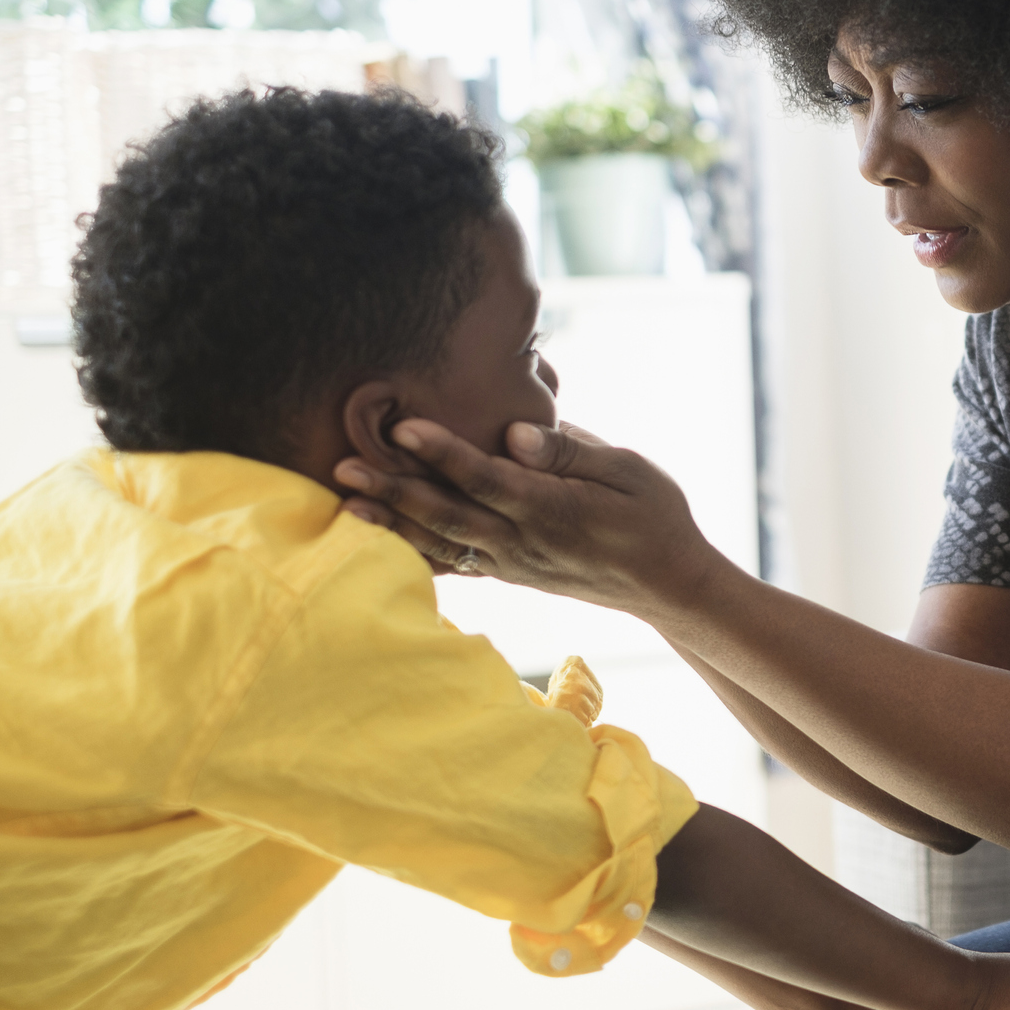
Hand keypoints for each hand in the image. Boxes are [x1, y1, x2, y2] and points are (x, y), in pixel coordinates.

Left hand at [333, 419, 727, 620]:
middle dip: (393, 489)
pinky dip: (412, 551)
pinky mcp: (507, 573)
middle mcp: (523, 542)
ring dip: (390, 522)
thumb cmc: (653, 513)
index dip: (442, 453)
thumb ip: (570, 450)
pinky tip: (378, 537)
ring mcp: (511, 563)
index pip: (486, 478)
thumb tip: (517, 434)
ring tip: (345, 502)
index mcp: (552, 509)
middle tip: (343, 465)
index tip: (401, 426)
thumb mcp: (629, 470)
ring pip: (440, 543)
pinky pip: (451, 564)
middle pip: (447, 514)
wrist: (667, 583)